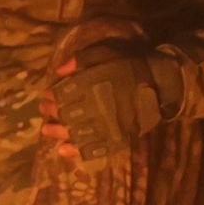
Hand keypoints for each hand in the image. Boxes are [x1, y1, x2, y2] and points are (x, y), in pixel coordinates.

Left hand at [48, 25, 179, 162]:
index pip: (66, 95)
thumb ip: (80, 61)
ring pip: (77, 133)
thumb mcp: (104, 54)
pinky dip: (78, 150)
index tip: (46, 95)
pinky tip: (64, 150)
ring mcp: (108, 126)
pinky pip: (95, 149)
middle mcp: (98, 108)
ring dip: (59, 132)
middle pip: (69, 114)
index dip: (53, 96)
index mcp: (94, 87)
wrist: (160, 84)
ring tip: (46, 130)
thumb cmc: (129, 66)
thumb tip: (57, 72)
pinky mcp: (117, 138)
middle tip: (43, 110)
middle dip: (53, 113)